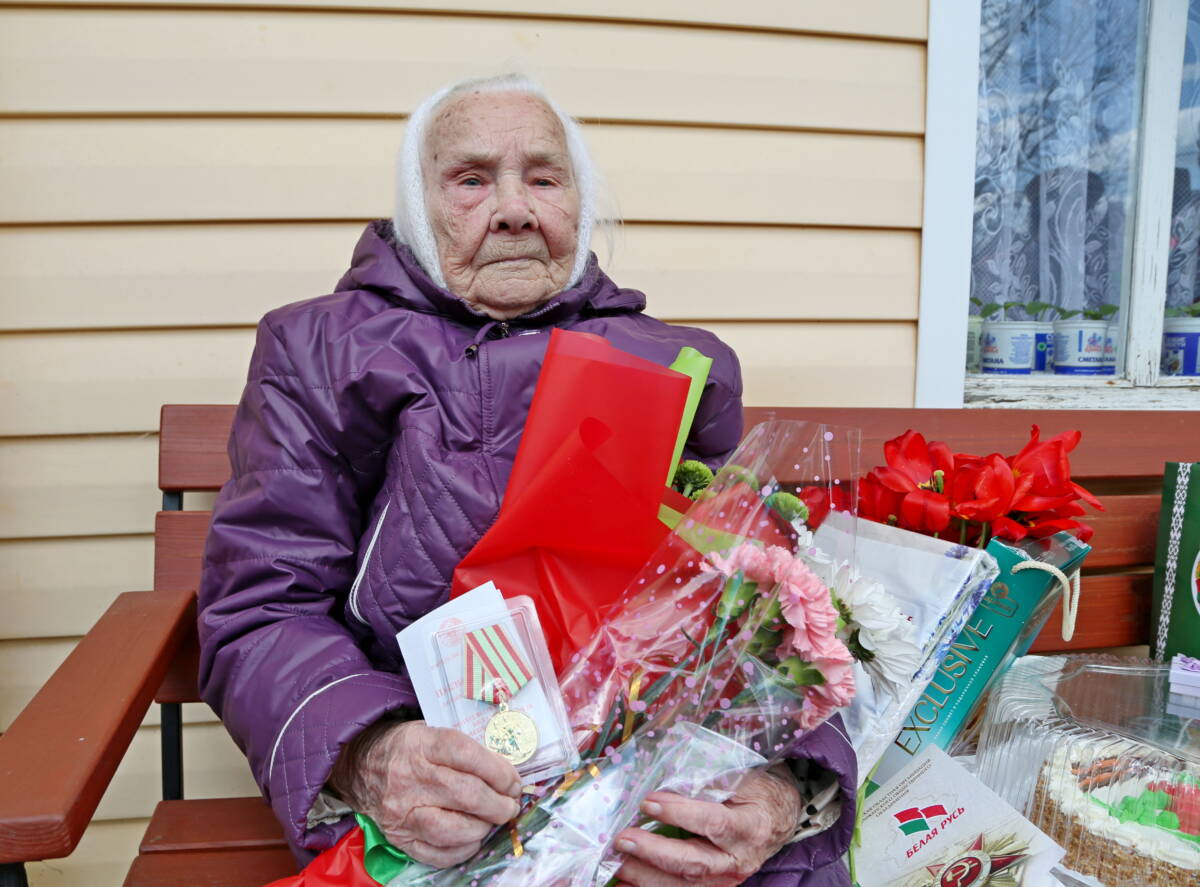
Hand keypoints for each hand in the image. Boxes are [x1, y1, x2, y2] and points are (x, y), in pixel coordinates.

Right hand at [329, 719, 521, 867]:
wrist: (359, 767)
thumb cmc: (406, 748)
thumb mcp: (431, 733)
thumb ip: (466, 751)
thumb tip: (506, 774)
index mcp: (421, 746)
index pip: (467, 756)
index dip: (498, 771)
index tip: (513, 780)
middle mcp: (410, 779)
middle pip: (466, 794)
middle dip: (499, 804)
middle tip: (511, 805)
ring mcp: (402, 812)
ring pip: (451, 828)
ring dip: (482, 828)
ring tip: (492, 821)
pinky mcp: (399, 838)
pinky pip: (436, 853)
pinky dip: (462, 850)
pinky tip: (473, 838)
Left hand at [613, 765, 801, 886]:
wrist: (776, 818)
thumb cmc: (755, 792)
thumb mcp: (740, 778)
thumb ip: (707, 779)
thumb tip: (663, 777)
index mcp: (750, 826)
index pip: (713, 823)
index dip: (679, 813)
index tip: (648, 802)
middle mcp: (740, 859)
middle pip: (695, 862)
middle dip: (654, 852)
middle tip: (622, 839)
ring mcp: (727, 879)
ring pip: (685, 885)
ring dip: (646, 875)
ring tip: (617, 861)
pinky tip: (626, 882)